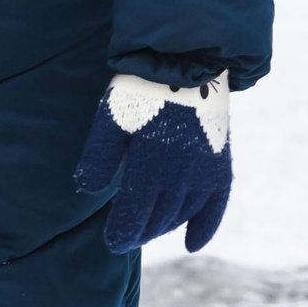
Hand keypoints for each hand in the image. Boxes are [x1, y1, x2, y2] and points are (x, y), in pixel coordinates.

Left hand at [73, 72, 231, 252]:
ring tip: (147, 230)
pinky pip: (216, 206)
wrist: (187, 61)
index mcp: (150, 163)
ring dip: (164, 227)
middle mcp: (180, 173)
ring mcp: (203, 171)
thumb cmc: (141, 88)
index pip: (135, 213)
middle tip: (125, 238)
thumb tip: (87, 191)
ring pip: (182, 213)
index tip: (112, 242)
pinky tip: (191, 245)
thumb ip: (99, 155)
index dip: (123, 232)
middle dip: (140, 231)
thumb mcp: (112, 117)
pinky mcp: (219, 164)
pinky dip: (205, 228)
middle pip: (158, 218)